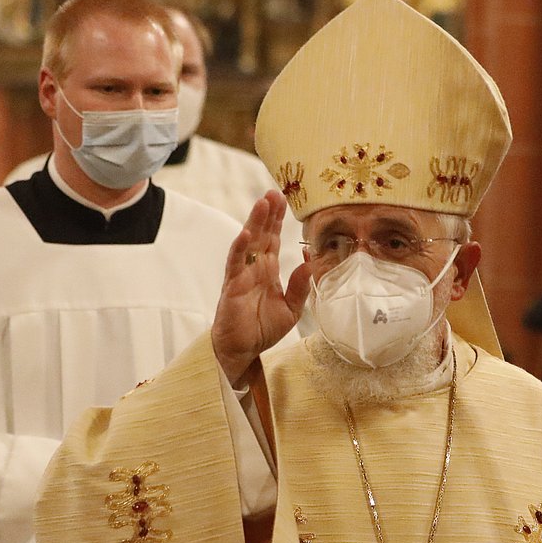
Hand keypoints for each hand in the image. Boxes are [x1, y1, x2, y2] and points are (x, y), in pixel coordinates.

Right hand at [212, 191, 311, 386]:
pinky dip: (240, 248)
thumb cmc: (263, 329)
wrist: (244, 350)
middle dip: (268, 213)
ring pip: (249, 242)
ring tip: (262, 203)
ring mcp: (242, 274)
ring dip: (255, 222)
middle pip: (262, 234)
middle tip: (275, 191)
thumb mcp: (292, 309)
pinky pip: (235, 263)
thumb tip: (310, 261)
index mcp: (269, 270)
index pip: (274, 239)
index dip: (278, 220)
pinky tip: (247, 233)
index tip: (285, 199)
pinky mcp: (232, 286)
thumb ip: (300, 286)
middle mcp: (255, 268)